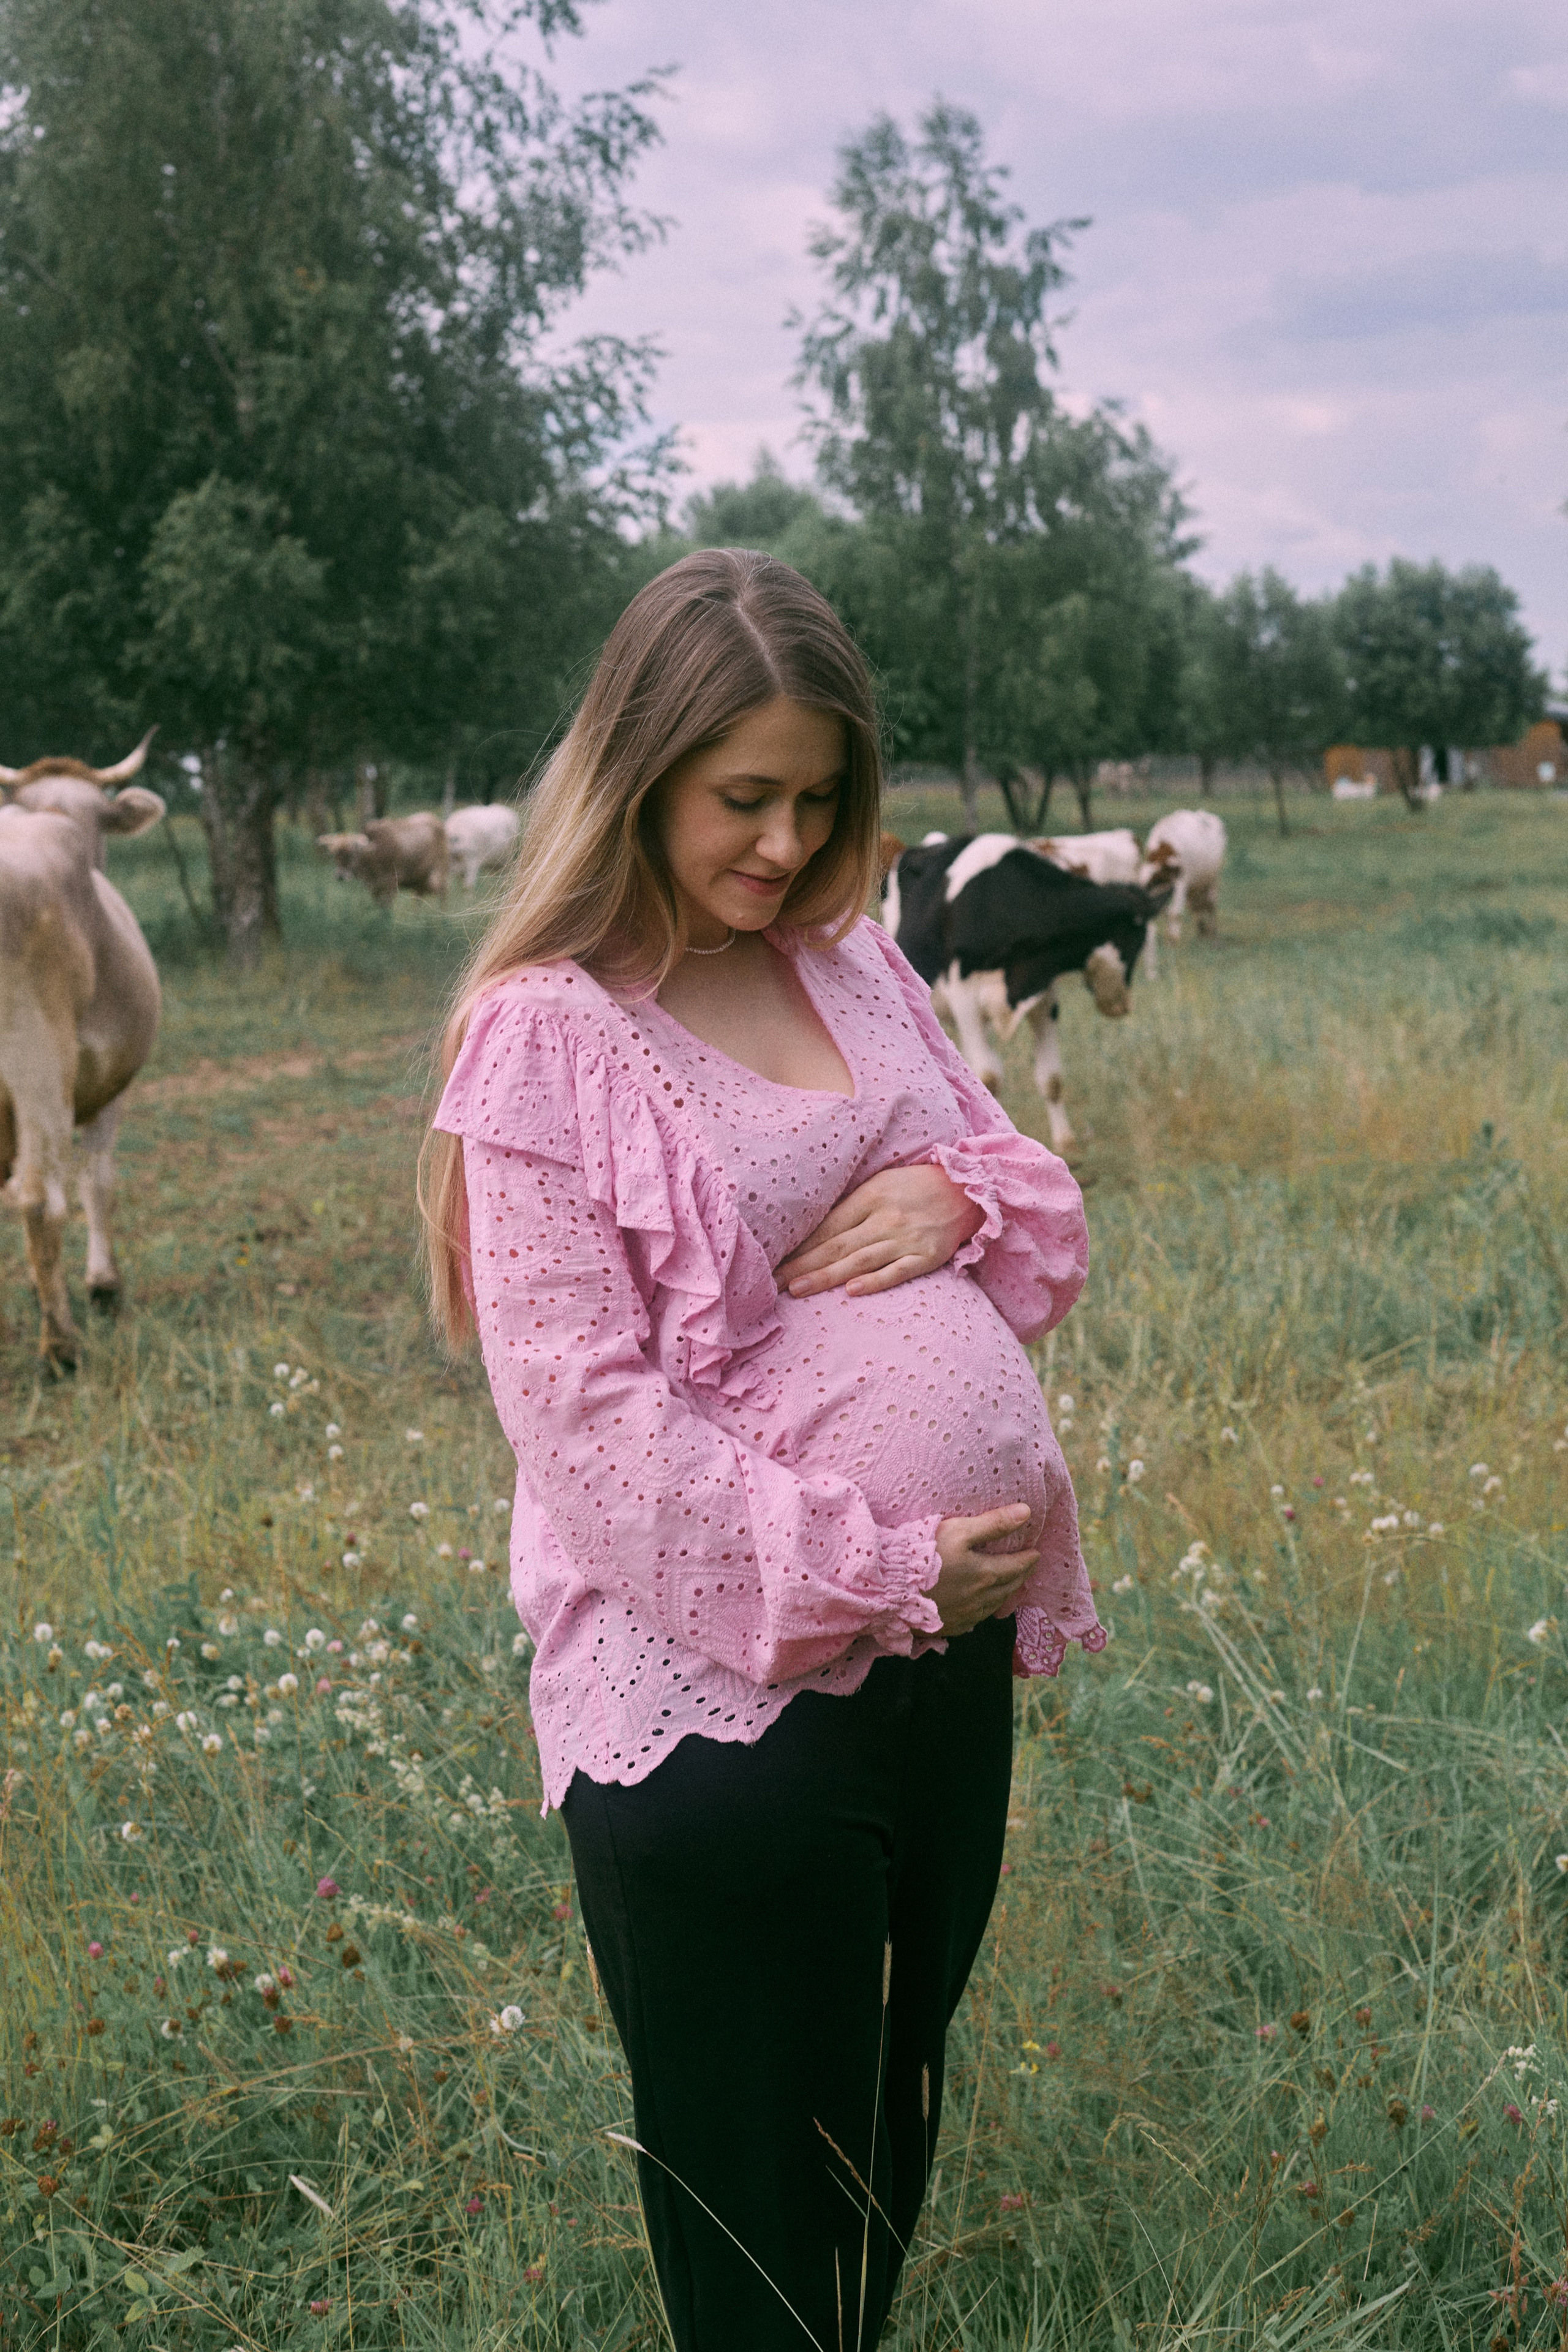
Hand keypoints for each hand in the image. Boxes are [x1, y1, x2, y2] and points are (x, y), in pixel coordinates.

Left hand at [776, 1164, 983, 1299]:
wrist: (969, 1189)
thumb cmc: (917, 1187)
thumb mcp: (882, 1184)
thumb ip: (852, 1206)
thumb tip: (813, 1230)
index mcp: (870, 1196)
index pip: (826, 1227)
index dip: (798, 1246)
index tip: (773, 1262)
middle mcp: (885, 1217)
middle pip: (836, 1245)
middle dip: (801, 1266)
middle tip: (772, 1283)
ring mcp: (906, 1238)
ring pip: (859, 1260)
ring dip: (826, 1276)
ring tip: (797, 1290)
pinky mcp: (927, 1256)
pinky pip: (897, 1271)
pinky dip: (875, 1281)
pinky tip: (852, 1291)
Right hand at [930, 1504, 1038, 1636]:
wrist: (891, 1588)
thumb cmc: (924, 1554)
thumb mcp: (959, 1530)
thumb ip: (993, 1523)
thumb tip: (1026, 1513)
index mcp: (985, 1574)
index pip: (1015, 1566)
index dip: (1028, 1559)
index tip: (1036, 1553)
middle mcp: (980, 1598)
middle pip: (1008, 1587)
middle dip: (1020, 1576)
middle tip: (1027, 1568)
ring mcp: (964, 1615)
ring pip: (993, 1605)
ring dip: (1004, 1594)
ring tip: (1009, 1586)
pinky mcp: (949, 1625)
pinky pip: (974, 1619)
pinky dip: (984, 1610)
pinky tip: (980, 1607)